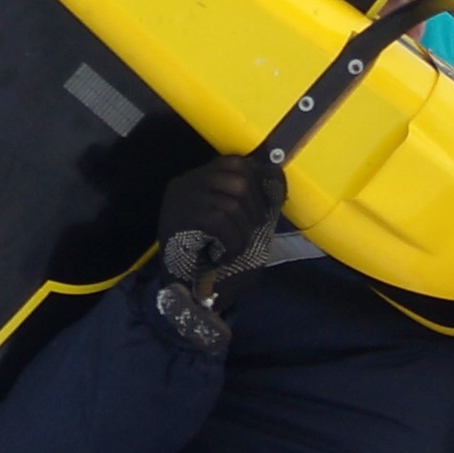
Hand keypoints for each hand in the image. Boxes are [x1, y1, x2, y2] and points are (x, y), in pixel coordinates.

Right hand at [156, 153, 282, 290]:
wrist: (179, 290)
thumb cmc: (208, 255)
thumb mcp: (223, 219)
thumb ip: (238, 198)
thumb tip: (274, 176)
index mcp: (195, 180)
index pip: (234, 163)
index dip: (257, 183)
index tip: (261, 208)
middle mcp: (186, 184)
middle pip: (239, 181)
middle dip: (254, 211)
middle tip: (249, 233)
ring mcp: (181, 200)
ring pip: (233, 204)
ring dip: (243, 232)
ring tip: (235, 248)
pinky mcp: (181, 219)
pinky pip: (221, 221)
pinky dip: (232, 242)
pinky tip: (226, 255)